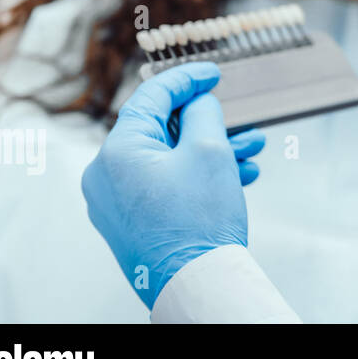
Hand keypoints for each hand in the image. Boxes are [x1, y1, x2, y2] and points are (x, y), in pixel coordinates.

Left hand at [81, 62, 266, 309]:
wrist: (195, 285)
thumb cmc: (200, 218)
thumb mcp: (209, 150)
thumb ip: (202, 113)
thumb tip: (196, 103)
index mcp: (117, 150)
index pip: (151, 96)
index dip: (187, 79)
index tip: (215, 73)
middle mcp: (105, 175)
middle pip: (161, 130)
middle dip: (209, 125)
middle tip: (242, 122)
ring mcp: (115, 203)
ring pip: (168, 160)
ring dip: (212, 152)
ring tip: (253, 152)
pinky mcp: (130, 223)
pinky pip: (164, 185)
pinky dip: (198, 177)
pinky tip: (239, 177)